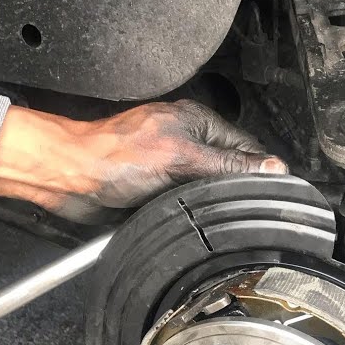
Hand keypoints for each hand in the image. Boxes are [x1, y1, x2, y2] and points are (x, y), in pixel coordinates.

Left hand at [0, 100, 288, 223]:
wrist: (68, 178)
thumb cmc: (113, 158)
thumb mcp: (182, 159)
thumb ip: (228, 164)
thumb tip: (271, 168)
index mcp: (196, 122)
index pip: (245, 146)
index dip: (260, 169)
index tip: (275, 192)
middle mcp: (186, 141)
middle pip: (229, 170)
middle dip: (235, 189)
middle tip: (247, 210)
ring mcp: (171, 166)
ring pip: (207, 191)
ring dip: (210, 205)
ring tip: (218, 217)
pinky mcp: (156, 190)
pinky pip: (185, 204)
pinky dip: (189, 213)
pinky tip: (192, 222)